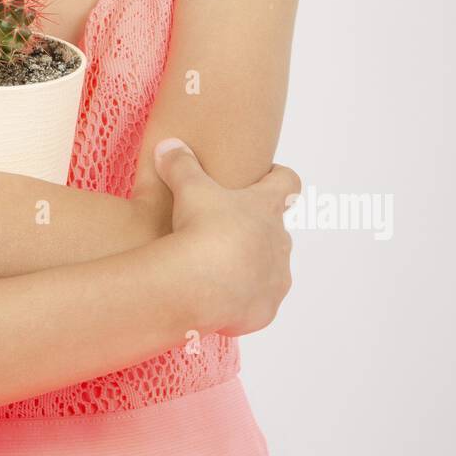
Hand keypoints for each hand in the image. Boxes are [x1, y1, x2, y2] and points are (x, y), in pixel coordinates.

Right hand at [152, 139, 298, 336]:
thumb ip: (180, 164)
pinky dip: (241, 301)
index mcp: (267, 207)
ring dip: (250, 267)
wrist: (201, 285)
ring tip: (217, 270)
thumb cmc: (202, 227)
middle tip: (223, 229)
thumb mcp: (188, 188)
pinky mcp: (265, 310)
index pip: (288, 182)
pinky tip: (216, 299)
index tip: (264, 176)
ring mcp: (276, 278)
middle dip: (255, 229)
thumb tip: (168, 145)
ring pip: (270, 269)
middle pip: (276, 229)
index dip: (278, 177)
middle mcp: (280, 242)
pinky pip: (257, 304)